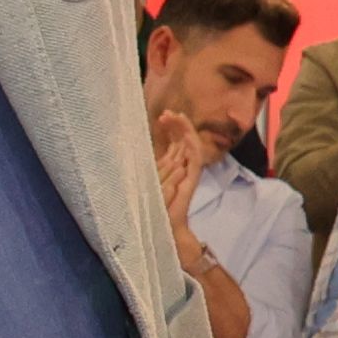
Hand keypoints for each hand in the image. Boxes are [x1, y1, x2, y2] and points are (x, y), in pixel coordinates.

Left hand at [150, 108, 205, 226]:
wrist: (164, 225)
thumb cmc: (154, 207)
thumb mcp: (147, 182)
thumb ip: (150, 168)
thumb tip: (142, 152)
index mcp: (172, 167)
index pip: (174, 143)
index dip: (170, 129)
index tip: (161, 117)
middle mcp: (183, 166)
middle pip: (183, 140)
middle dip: (176, 125)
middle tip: (167, 113)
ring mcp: (189, 171)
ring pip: (191, 144)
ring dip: (184, 129)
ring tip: (175, 115)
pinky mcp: (193, 177)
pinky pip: (195, 157)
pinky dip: (192, 143)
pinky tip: (186, 133)